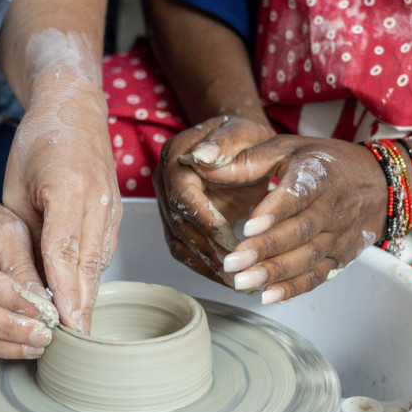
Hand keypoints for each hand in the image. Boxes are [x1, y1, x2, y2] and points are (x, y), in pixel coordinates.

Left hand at [2, 87, 121, 332]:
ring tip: (79, 331)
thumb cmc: (39, 142)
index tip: (62, 323)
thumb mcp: (17, 186)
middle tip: (74, 342)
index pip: (64, 250)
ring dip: (89, 295)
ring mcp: (112, 207)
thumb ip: (25, 230)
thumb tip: (26, 277)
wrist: (74, 109)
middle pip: (88, 263)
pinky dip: (94, 277)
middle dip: (81, 305)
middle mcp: (97, 199)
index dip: (63, 290)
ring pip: (100, 261)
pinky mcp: (116, 212)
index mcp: (68, 188)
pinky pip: (104, 251)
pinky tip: (84, 300)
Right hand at [153, 115, 275, 283]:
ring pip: (180, 242)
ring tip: (237, 281)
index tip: (230, 239)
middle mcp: (165, 181)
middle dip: (209, 249)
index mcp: (176, 155)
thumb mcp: (244, 130)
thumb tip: (203, 155)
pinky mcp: (176, 222)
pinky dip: (206, 267)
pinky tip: (228, 278)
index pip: (183, 195)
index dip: (205, 219)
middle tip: (239, 269)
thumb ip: (226, 140)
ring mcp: (167, 203)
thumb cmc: (246, 137)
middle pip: (180, 223)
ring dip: (207, 264)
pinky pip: (185, 250)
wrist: (243, 145)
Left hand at [202, 135, 388, 302]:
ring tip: (242, 282)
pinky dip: (293, 288)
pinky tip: (268, 296)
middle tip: (232, 263)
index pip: (297, 195)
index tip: (247, 226)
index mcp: (319, 176)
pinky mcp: (342, 257)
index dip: (274, 211)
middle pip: (300, 232)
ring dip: (275, 273)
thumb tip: (203, 163)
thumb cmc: (323, 162)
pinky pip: (318, 276)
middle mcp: (334, 207)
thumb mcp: (287, 147)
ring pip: (308, 258)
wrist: (377, 183)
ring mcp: (340, 236)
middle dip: (265, 250)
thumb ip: (246, 159)